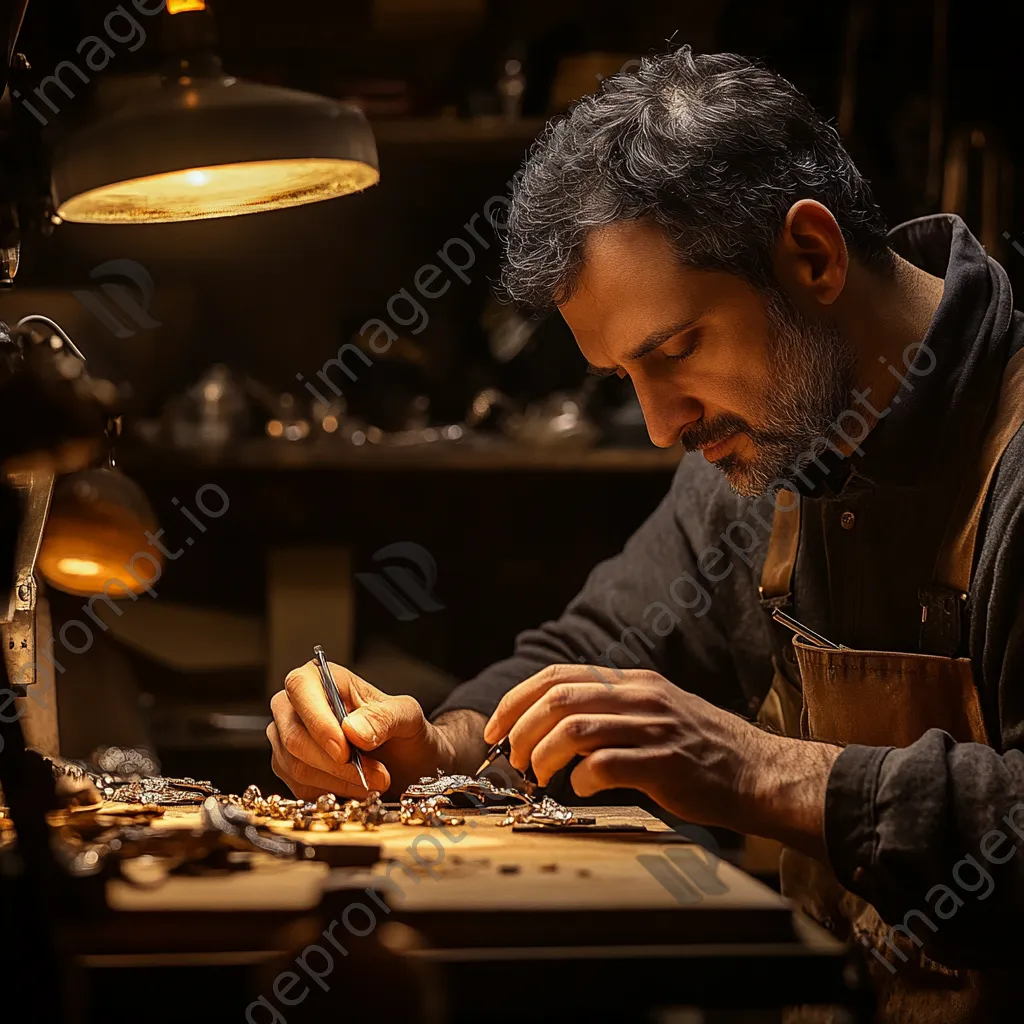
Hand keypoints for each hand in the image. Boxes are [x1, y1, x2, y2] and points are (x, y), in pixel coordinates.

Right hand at [268, 660, 456, 799]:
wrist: (404, 760)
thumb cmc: (400, 728)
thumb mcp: (407, 716)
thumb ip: (384, 717)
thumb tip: (353, 729)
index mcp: (321, 677)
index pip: (301, 689)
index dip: (318, 721)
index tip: (344, 751)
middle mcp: (296, 704)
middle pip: (295, 736)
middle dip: (337, 764)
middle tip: (377, 775)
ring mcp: (287, 736)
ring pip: (297, 766)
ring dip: (340, 781)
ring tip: (376, 781)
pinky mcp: (288, 768)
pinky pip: (299, 787)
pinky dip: (333, 792)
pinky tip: (358, 787)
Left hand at [484, 664, 837, 855]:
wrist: (760, 773)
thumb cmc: (701, 750)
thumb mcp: (655, 712)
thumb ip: (611, 710)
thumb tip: (553, 723)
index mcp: (633, 682)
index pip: (559, 675)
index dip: (518, 699)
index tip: (495, 727)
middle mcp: (640, 697)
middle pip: (559, 697)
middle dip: (521, 728)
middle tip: (512, 757)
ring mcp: (654, 728)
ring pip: (576, 727)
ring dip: (544, 754)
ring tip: (540, 776)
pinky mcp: (666, 764)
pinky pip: (606, 765)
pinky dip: (582, 779)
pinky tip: (583, 789)